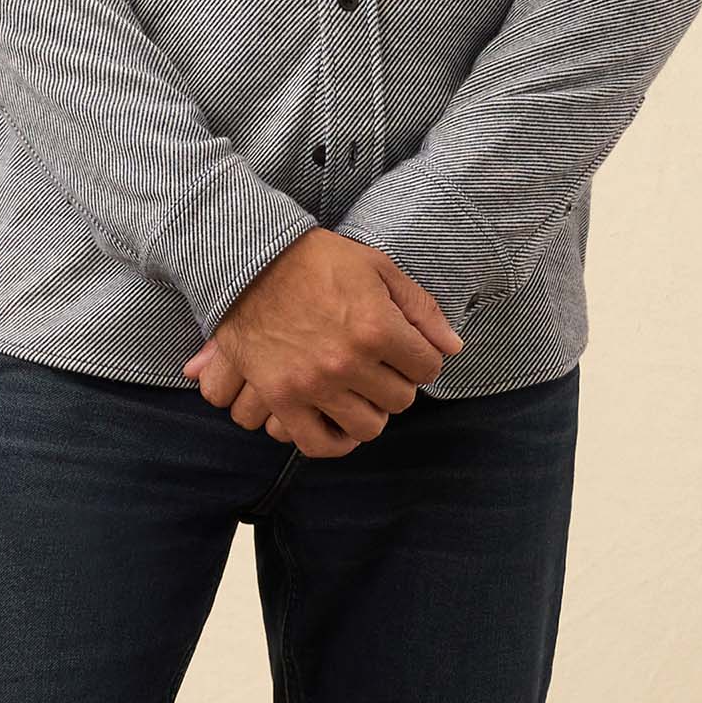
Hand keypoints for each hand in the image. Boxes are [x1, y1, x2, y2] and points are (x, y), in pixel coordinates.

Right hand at [180, 230, 462, 455]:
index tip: (408, 351)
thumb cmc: (316, 259)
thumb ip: (420, 308)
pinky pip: (318, 444)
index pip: (427, 367)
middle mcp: (348, 362)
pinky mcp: (281, 398)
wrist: (248, 260)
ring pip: (367, 427)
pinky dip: (334, 441)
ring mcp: (313, 384)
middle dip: (398, 382)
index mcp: (377, 327)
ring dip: (371, 412)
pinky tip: (339, 424)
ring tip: (361, 393)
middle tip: (383, 368)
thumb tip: (453, 347)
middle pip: (400, 399)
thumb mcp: (377, 267)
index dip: (422, 358)